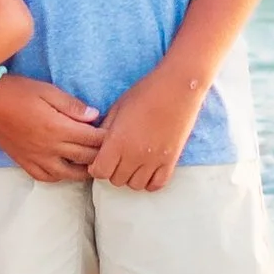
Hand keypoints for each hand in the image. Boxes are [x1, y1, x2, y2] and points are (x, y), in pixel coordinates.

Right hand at [0, 73, 105, 184]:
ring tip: (94, 162)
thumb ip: (72, 105)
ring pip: (69, 174)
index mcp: (57, 128)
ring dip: (85, 169)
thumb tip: (95, 116)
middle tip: (112, 150)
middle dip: (101, 154)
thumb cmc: (17, 90)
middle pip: (85, 157)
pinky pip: (47, 177)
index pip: (92, 138)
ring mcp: (36, 158)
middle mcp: (49, 147)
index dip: (107, 137)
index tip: (117, 134)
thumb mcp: (47, 90)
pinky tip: (67, 168)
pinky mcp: (24, 162)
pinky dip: (61, 176)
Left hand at [87, 67, 202, 192]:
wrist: (177, 88)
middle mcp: (135, 155)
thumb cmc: (145, 93)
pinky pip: (157, 184)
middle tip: (116, 158)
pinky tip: (148, 169)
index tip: (100, 159)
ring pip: (135, 185)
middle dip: (112, 171)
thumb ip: (105, 129)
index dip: (97, 167)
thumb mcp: (117, 108)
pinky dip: (150, 181)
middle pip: (116, 180)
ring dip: (130, 177)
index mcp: (118, 141)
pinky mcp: (171, 161)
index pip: (100, 172)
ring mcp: (154, 160)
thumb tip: (96, 144)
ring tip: (132, 163)